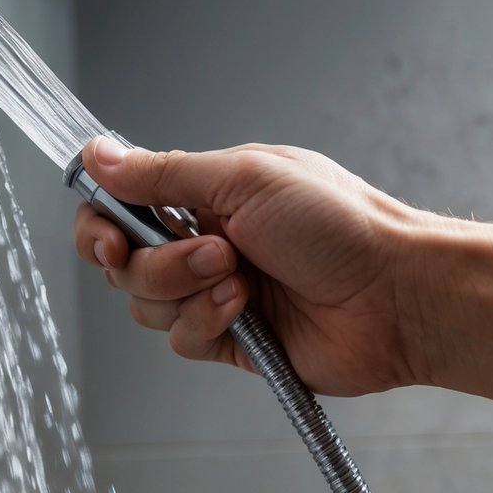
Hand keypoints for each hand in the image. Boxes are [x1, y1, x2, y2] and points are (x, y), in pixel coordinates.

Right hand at [74, 137, 428, 396]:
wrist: (397, 294)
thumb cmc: (336, 222)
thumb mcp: (241, 179)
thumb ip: (160, 173)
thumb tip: (96, 153)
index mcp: (200, 194)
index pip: (118, 207)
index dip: (99, 226)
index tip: (110, 238)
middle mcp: (199, 241)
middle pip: (123, 262)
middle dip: (154, 262)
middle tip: (207, 251)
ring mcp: (212, 292)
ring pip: (146, 304)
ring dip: (186, 290)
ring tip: (240, 277)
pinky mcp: (228, 338)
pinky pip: (180, 338)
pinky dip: (207, 321)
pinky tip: (247, 308)